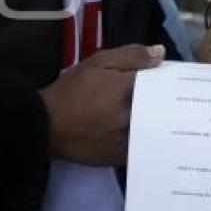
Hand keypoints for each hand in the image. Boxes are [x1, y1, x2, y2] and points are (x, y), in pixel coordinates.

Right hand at [39, 44, 165, 165]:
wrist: (45, 125)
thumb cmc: (72, 90)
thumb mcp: (99, 62)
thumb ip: (132, 55)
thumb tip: (160, 53)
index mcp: (129, 89)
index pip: (161, 82)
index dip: (164, 80)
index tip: (165, 78)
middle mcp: (132, 115)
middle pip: (161, 106)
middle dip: (162, 100)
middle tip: (160, 95)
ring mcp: (128, 139)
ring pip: (154, 127)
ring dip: (154, 119)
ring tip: (148, 112)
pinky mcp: (121, 157)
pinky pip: (142, 145)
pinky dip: (143, 137)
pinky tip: (138, 130)